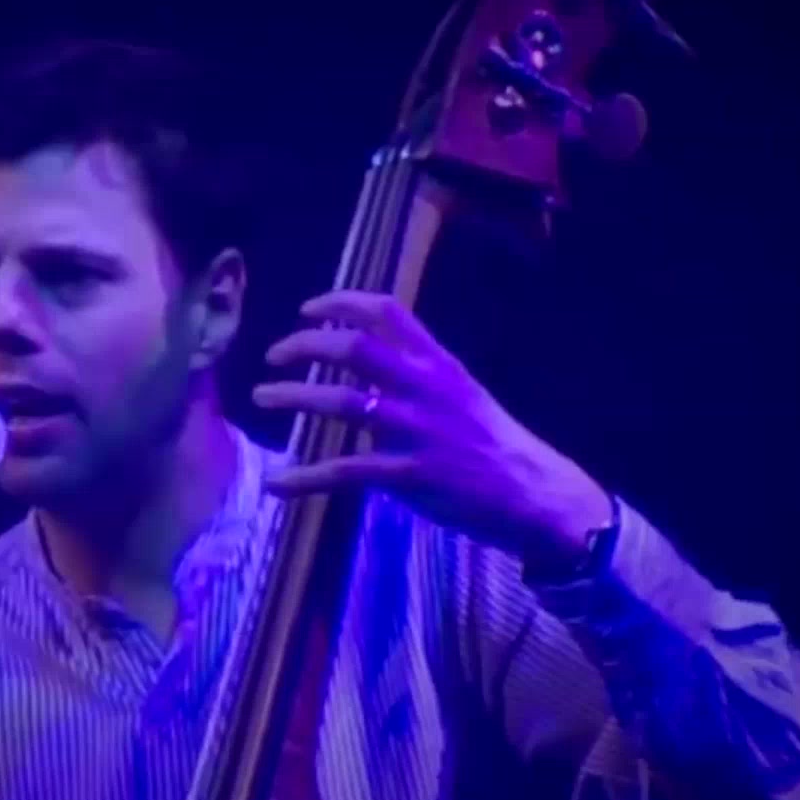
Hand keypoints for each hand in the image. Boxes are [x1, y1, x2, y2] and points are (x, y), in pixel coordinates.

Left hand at [253, 290, 612, 566]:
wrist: (537, 496)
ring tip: (262, 398)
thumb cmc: (496, 446)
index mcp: (439, 365)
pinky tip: (276, 484)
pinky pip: (344, 471)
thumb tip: (369, 368)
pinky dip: (303, 477)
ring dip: (293, 397)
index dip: (342, 303)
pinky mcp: (409, 475)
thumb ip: (419, 378)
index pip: (388, 312)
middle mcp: (426, 389)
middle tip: (274, 354)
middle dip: (306, 345)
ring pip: (341, 402)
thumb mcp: (464, 395)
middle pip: (355, 348)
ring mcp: (417, 431)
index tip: (308, 309)